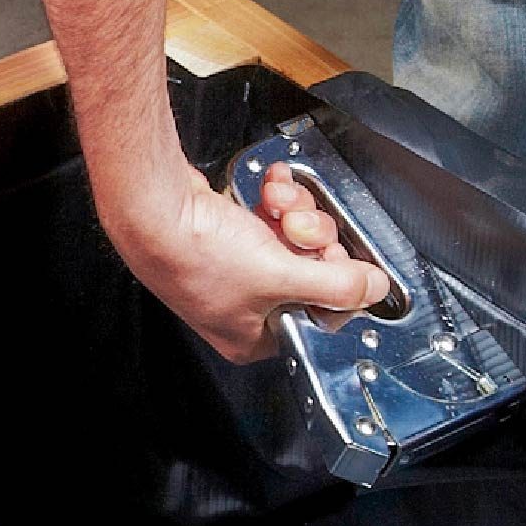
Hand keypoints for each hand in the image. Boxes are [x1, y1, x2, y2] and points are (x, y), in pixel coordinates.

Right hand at [101, 162, 393, 361]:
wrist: (151, 207)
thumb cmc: (195, 254)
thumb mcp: (281, 276)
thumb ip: (337, 285)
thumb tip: (373, 289)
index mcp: (254, 337)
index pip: (319, 316)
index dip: (334, 282)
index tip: (335, 257)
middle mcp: (244, 309)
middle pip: (309, 273)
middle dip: (311, 238)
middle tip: (299, 226)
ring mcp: (234, 270)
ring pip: (292, 240)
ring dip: (294, 212)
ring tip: (277, 203)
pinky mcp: (227, 235)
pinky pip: (269, 218)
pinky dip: (275, 199)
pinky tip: (270, 188)